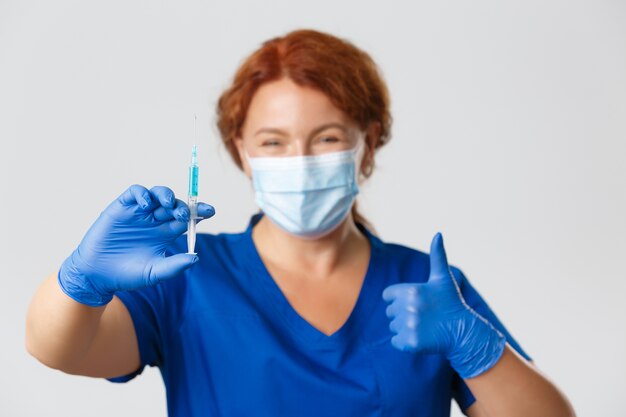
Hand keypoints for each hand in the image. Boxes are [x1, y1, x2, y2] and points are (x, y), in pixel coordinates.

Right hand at [58, 184, 214, 306]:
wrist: (97, 275)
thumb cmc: (127, 275)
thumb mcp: (154, 273)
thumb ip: (174, 266)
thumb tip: (196, 257)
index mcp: (166, 233)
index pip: (187, 218)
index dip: (199, 212)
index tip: (210, 211)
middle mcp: (155, 220)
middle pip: (174, 205)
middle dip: (182, 206)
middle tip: (184, 215)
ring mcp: (138, 213)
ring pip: (157, 195)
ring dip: (165, 195)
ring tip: (168, 204)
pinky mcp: (121, 208)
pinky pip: (134, 193)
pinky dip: (141, 194)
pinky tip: (145, 204)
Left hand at [382, 233, 505, 378]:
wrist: (463, 332)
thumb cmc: (451, 303)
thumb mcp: (443, 278)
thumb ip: (437, 256)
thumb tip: (438, 233)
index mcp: (411, 290)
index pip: (388, 295)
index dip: (398, 299)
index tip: (415, 302)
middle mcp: (408, 307)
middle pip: (390, 312)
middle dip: (402, 314)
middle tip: (422, 316)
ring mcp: (409, 326)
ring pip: (393, 327)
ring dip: (404, 328)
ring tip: (423, 326)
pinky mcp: (411, 343)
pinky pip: (396, 342)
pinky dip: (404, 342)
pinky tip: (420, 338)